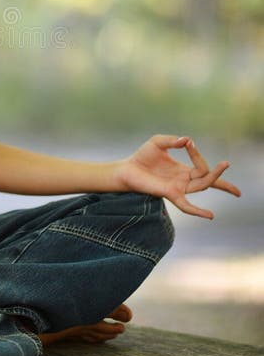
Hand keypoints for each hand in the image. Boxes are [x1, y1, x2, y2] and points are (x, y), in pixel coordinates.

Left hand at [114, 135, 240, 218]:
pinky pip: (186, 206)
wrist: (127, 168)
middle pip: (208, 179)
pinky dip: (198, 211)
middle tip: (227, 163)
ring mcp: (178, 188)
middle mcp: (183, 181)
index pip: (200, 165)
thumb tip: (187, 140)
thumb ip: (172, 140)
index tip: (189, 143)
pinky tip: (210, 215)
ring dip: (213, 178)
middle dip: (220, 176)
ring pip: (201, 186)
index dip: (198, 154)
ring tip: (224, 166)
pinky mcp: (169, 193)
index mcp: (183, 171)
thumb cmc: (142, 156)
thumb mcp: (158, 142)